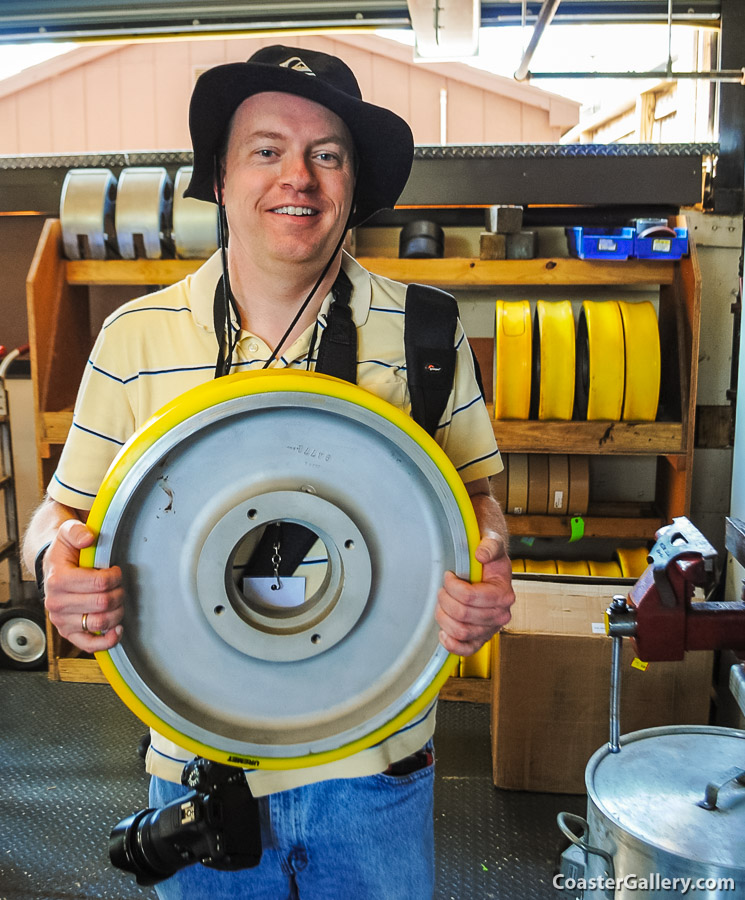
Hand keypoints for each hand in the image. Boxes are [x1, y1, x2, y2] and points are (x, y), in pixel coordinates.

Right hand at [43, 519, 124, 652]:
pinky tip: (117, 628)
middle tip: (118, 585)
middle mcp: (56, 604)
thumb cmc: (64, 553)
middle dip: (118, 592)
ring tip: (117, 600)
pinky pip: (89, 645)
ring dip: (117, 612)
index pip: (100, 583)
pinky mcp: (68, 633)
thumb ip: (76, 531)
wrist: (52, 570)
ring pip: (100, 623)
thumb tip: (88, 538)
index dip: (115, 576)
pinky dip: (108, 640)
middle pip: (103, 603)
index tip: (115, 571)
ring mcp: (62, 621)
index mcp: (58, 580)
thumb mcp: (67, 533)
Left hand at [436, 524, 514, 656]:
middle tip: (443, 589)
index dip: (452, 586)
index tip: (448, 576)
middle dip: (445, 599)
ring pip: (460, 631)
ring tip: (442, 604)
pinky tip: (444, 631)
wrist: (492, 571)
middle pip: (462, 615)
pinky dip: (451, 643)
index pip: (470, 597)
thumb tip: (481, 554)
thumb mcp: (492, 544)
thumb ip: (490, 545)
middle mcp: (500, 615)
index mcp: (503, 594)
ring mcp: (490, 629)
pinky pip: (466, 650)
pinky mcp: (481, 638)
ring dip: (444, 617)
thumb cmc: (490, 560)